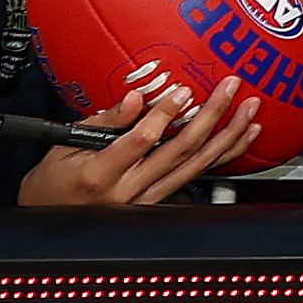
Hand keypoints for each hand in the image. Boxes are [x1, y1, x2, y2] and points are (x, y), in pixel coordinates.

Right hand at [17, 80, 268, 206]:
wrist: (53, 214)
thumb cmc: (56, 178)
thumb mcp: (64, 145)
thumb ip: (103, 122)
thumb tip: (134, 98)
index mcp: (101, 173)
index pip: (140, 141)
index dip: (164, 116)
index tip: (183, 92)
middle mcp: (129, 190)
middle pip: (180, 150)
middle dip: (211, 116)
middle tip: (230, 88)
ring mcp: (148, 198)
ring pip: (197, 165)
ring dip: (227, 136)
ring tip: (250, 111)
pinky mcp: (160, 200)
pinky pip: (198, 175)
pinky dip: (223, 156)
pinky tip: (242, 138)